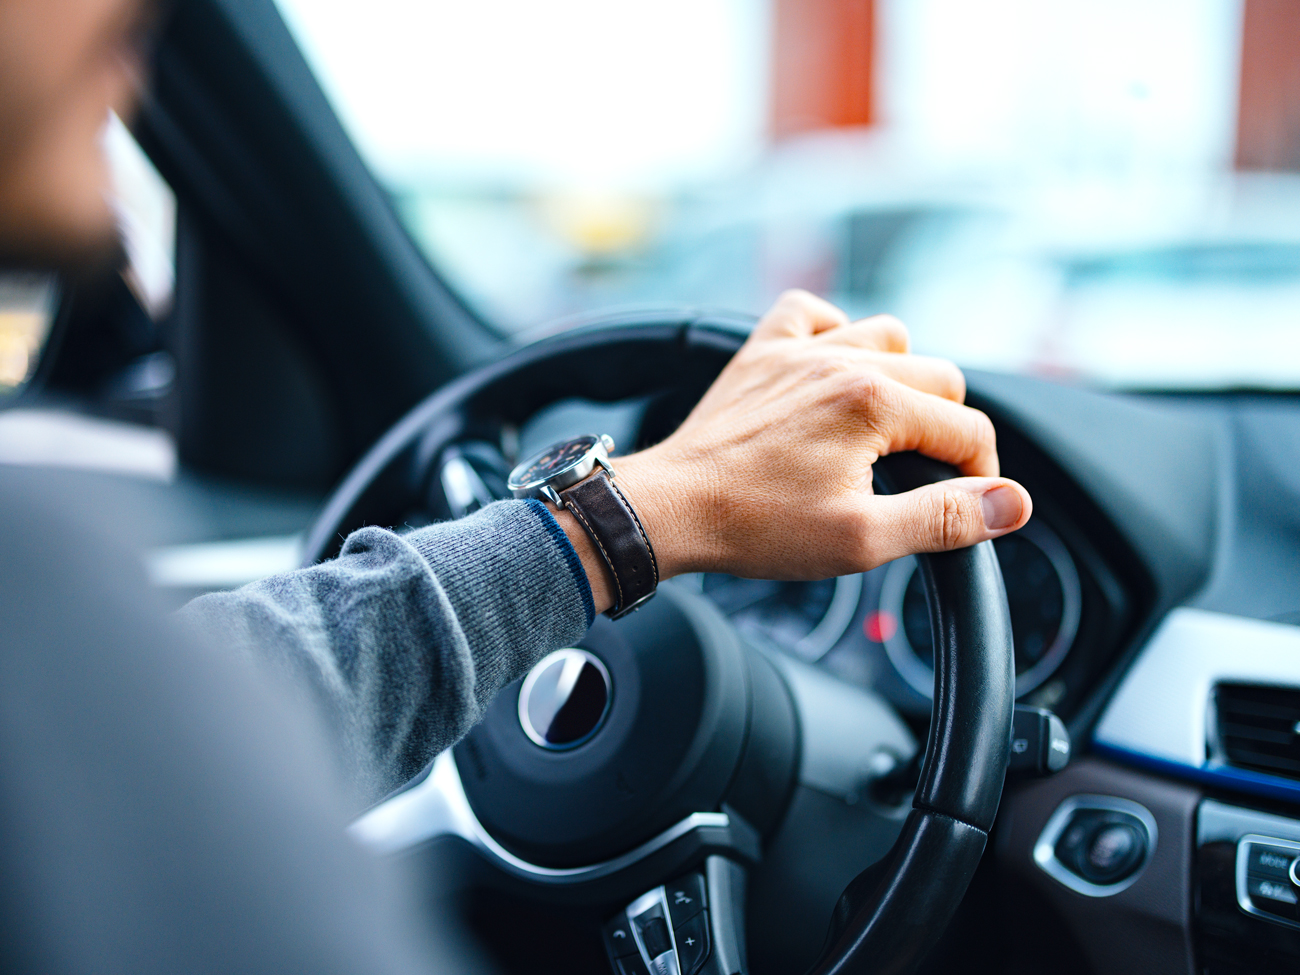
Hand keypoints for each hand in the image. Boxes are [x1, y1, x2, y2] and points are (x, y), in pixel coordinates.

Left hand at [559, 291, 1031, 611]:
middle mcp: (842, 361)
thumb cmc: (757, 526)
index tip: (965, 508)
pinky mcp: (761, 353)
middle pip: (939, 377)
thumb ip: (944, 517)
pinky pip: (810, 312)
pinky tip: (831, 370)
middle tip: (924, 478)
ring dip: (901, 377)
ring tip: (885, 430)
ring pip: (887, 336)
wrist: (671, 510)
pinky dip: (831, 331)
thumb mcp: (862, 539)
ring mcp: (798, 351)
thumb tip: (1012, 502)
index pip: (967, 429)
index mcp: (874, 403)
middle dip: (947, 430)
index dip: (981, 476)